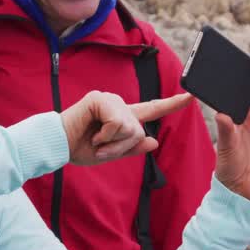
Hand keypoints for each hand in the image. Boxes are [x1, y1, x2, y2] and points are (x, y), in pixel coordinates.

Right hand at [61, 91, 192, 165]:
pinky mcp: (100, 99)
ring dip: (112, 142)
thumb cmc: (80, 148)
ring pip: (130, 128)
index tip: (191, 96)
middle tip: (100, 147)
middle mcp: (119, 105)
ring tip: (95, 140)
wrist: (58, 146)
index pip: (153, 109)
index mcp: (124, 117)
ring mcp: (109, 100)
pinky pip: (118, 123)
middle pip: (139, 130)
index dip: (173, 103)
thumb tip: (154, 142)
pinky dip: (106, 134)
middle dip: (121, 146)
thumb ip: (133, 148)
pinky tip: (93, 133)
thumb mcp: (110, 154)